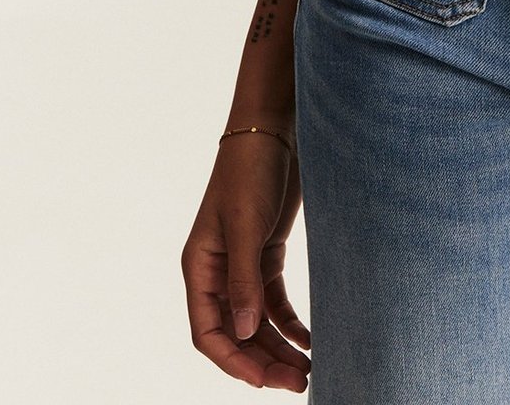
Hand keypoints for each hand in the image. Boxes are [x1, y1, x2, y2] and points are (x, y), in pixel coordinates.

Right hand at [181, 130, 310, 390]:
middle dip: (264, 361)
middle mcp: (218, 273)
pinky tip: (310, 339)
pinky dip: (290, 323)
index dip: (233, 362)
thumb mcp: (245, 225)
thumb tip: (244, 333)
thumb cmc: (249, 171)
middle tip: (300, 381)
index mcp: (200, 269)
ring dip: (279, 347)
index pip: (208, 332)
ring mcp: (243, 265)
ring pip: (257, 322)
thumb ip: (243, 279)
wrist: (272, 129)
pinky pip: (274, 302)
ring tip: (308, 369)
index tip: (264, 381)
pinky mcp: (267, 254)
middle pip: (237, 334)